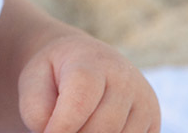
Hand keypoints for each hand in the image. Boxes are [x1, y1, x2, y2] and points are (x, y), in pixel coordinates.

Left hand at [16, 33, 159, 132]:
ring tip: (77, 126)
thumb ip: (37, 110)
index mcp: (94, 62)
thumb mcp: (34, 81)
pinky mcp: (153, 123)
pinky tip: (94, 129)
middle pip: (101, 128)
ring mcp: (144, 102)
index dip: (62, 126)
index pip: (81, 101)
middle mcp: (126, 79)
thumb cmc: (55, 75)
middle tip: (58, 130)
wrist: (84, 61)